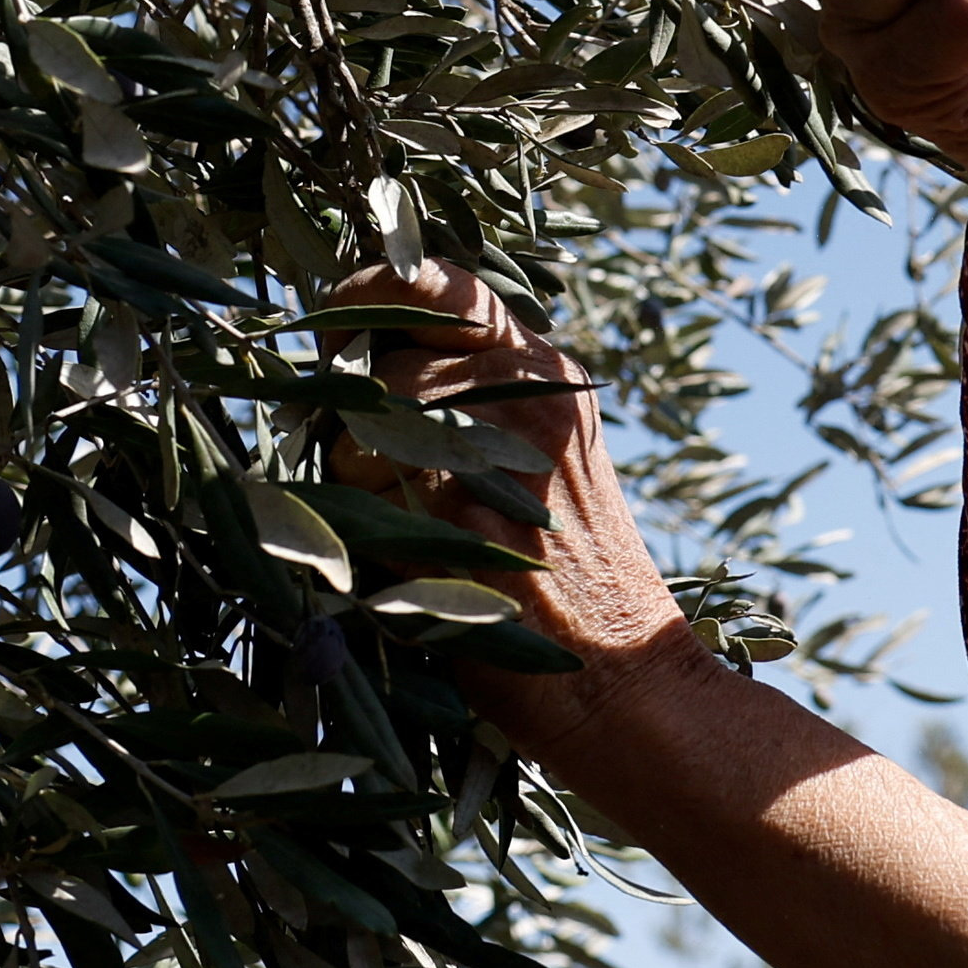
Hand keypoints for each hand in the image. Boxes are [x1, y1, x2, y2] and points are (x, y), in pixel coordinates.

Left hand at [336, 262, 710, 756]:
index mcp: (546, 373)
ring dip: (355, 486)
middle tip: (388, 483)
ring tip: (414, 535)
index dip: (374, 288)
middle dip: (356, 424)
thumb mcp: (541, 457)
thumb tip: (347, 359)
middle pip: (380, 371)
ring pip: (360, 437)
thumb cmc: (567, 575)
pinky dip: (365, 542)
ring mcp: (496, 461)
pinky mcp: (463, 529)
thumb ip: (470, 397)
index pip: (443, 286)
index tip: (337, 313)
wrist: (629, 681)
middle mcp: (528, 399)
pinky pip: (362, 508)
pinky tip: (414, 574)